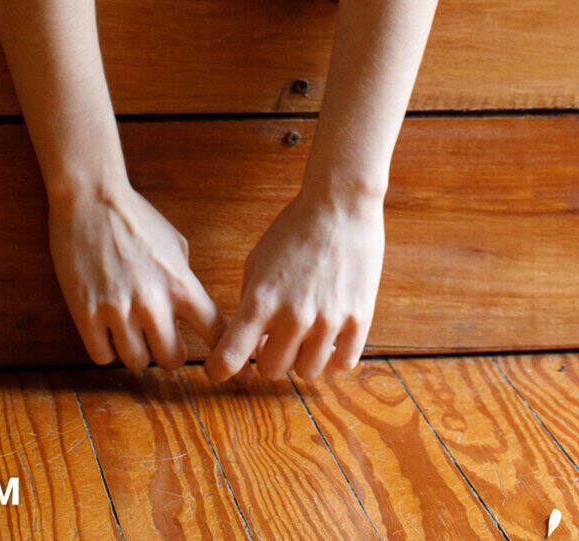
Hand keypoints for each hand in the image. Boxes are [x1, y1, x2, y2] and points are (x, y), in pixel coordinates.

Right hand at [48, 181, 226, 371]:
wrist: (91, 197)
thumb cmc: (135, 216)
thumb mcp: (175, 243)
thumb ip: (184, 280)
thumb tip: (190, 311)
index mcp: (181, 283)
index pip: (215, 332)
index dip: (225, 355)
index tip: (228, 368)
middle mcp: (154, 302)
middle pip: (173, 360)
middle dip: (168, 352)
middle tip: (158, 338)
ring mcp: (119, 310)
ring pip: (137, 362)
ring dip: (135, 350)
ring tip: (129, 330)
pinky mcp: (87, 314)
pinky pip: (102, 356)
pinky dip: (106, 348)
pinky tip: (105, 329)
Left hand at [205, 189, 384, 383]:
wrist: (340, 204)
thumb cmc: (294, 229)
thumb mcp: (257, 260)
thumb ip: (249, 303)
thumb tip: (251, 342)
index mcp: (260, 300)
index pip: (230, 357)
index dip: (221, 370)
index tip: (220, 371)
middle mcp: (292, 317)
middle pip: (272, 371)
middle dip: (268, 358)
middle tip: (276, 339)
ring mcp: (327, 321)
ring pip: (307, 372)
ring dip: (301, 358)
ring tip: (305, 335)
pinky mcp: (358, 320)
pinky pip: (342, 364)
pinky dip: (333, 358)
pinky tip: (330, 338)